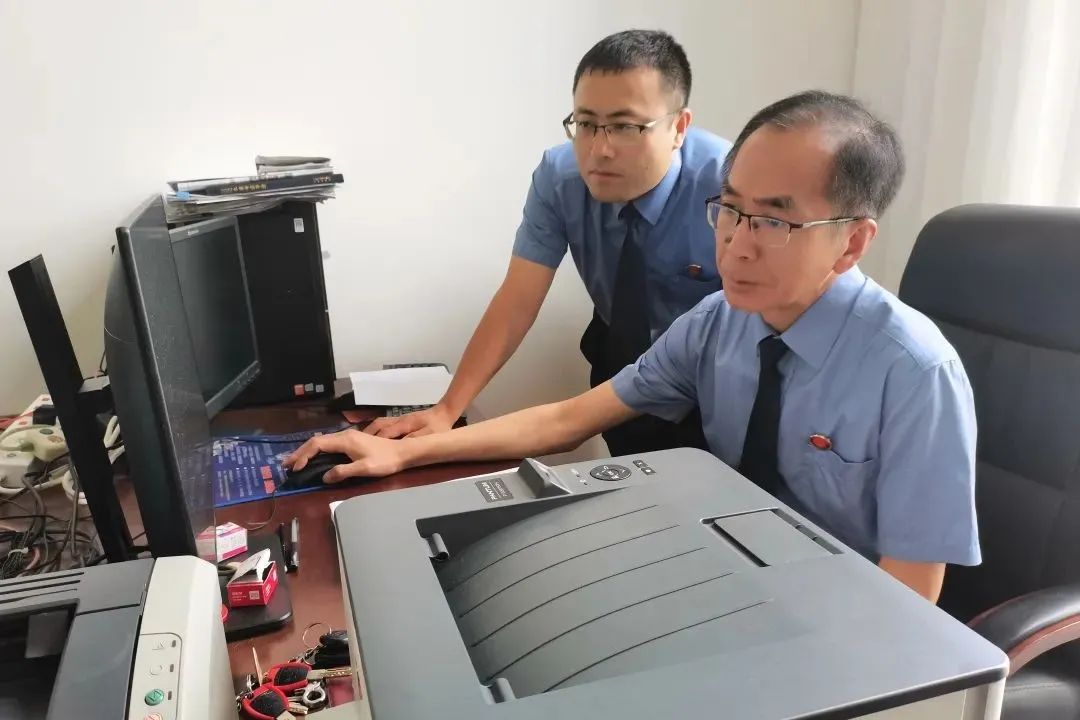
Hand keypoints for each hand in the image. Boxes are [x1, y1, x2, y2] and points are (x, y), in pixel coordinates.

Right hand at [283, 429, 405, 481]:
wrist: (402, 452)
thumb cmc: (385, 461)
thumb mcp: (364, 469)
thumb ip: (343, 472)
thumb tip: (325, 477)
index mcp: (345, 440)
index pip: (318, 444)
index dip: (304, 455)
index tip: (296, 468)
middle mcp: (344, 435)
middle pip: (317, 441)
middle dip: (301, 452)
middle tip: (286, 464)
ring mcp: (348, 437)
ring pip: (322, 442)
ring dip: (308, 451)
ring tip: (295, 462)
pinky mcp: (352, 441)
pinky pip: (329, 444)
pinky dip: (318, 451)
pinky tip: (315, 458)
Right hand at [362, 403, 456, 438]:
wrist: (444, 413)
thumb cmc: (438, 427)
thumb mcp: (429, 436)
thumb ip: (414, 439)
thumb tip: (398, 445)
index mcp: (404, 424)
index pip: (384, 433)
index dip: (374, 442)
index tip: (363, 450)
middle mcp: (398, 420)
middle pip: (377, 426)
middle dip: (366, 435)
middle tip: (354, 445)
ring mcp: (398, 418)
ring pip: (378, 424)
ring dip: (368, 431)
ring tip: (359, 442)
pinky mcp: (400, 419)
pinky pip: (382, 424)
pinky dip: (374, 429)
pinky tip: (371, 437)